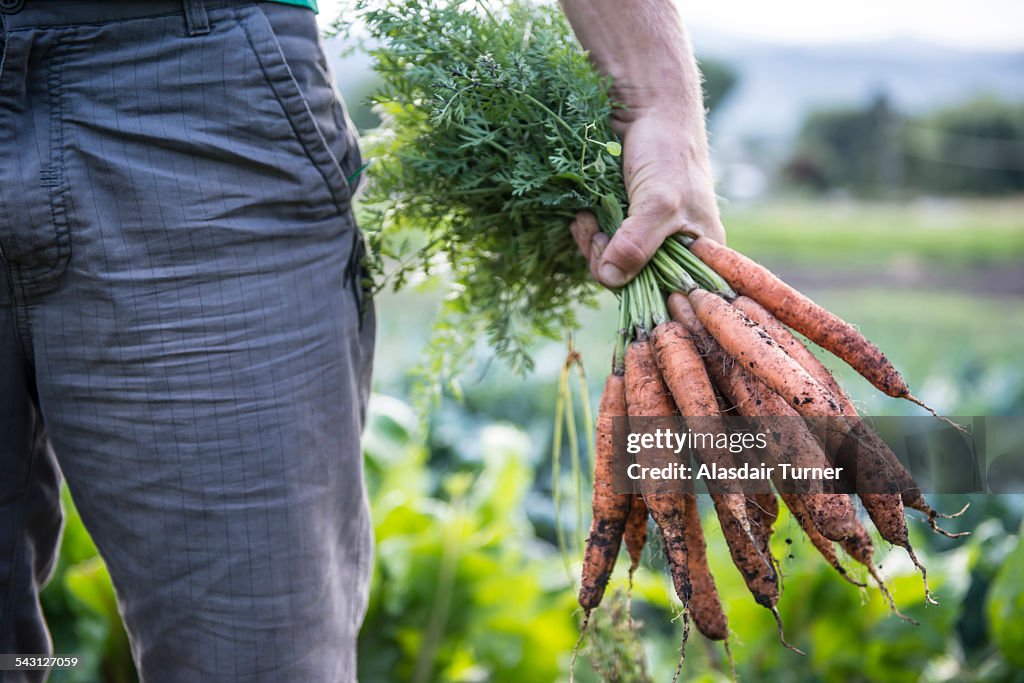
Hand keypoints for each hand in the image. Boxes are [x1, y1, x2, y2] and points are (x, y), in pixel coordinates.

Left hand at [569, 111, 725, 288]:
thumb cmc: (667, 151)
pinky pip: (602, 246)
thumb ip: (637, 244)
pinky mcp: (623, 223)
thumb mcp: (657, 203)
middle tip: (598, 234)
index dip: (643, 290)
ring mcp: (648, 236)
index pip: (672, 295)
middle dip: (610, 263)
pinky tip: (583, 217)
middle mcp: (677, 249)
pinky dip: (588, 235)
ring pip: (614, 266)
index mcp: (703, 252)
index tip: (619, 265)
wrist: (647, 106)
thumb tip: (612, 279)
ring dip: (593, 246)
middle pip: (637, 284)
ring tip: (587, 220)